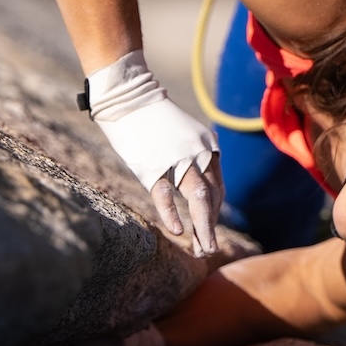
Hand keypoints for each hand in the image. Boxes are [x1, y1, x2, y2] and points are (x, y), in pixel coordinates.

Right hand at [87, 50, 221, 254]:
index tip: (207, 231)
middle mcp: (199, 153)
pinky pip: (167, 195)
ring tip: (203, 250)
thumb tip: (196, 185)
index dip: (214, 213)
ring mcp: (178, 159)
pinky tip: (179, 232)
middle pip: (212, 197)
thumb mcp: (183, 134)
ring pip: (198, 199)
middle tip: (208, 249)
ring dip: (203, 228)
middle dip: (210, 225)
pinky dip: (173, 214)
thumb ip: (193, 157)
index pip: (217, 188)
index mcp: (208, 146)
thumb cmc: (151, 117)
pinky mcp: (154, 165)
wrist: (128, 96)